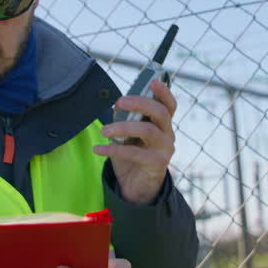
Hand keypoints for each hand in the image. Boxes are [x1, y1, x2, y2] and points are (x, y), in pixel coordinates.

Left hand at [94, 78, 176, 203]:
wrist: (136, 186)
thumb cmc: (133, 154)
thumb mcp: (128, 134)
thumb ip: (126, 118)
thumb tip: (119, 103)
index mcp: (163, 124)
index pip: (169, 104)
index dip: (164, 91)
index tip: (153, 81)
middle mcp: (168, 134)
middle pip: (161, 112)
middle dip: (140, 103)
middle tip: (121, 102)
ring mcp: (165, 149)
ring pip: (148, 131)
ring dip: (123, 127)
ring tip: (104, 131)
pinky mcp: (157, 164)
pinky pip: (135, 153)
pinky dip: (114, 150)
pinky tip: (98, 149)